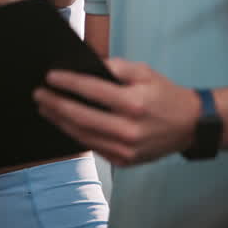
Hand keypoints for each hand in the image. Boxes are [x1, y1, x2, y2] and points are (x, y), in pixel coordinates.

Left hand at [33, 57, 200, 166]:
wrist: (190, 126)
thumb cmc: (164, 95)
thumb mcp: (144, 72)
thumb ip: (115, 67)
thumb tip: (85, 66)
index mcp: (133, 103)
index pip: (91, 91)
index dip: (67, 83)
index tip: (49, 77)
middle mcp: (128, 130)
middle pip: (80, 116)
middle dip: (54, 104)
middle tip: (38, 94)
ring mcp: (125, 149)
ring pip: (82, 135)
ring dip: (59, 120)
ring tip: (45, 107)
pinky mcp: (124, 161)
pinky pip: (92, 146)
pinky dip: (75, 133)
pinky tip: (64, 122)